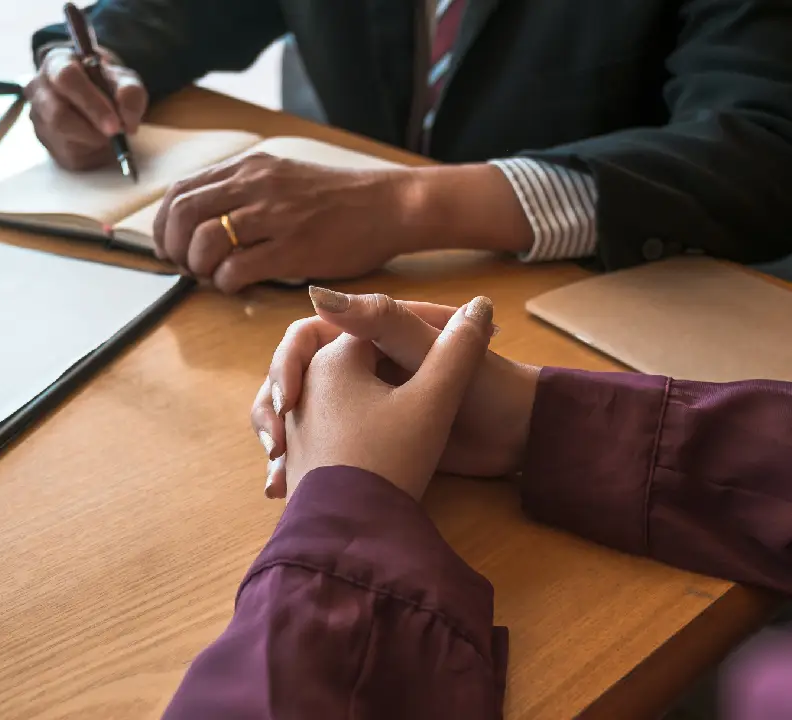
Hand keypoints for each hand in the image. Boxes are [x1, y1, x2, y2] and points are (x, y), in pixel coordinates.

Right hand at [26, 47, 147, 170]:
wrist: (95, 97)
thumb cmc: (106, 84)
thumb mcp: (124, 80)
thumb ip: (130, 93)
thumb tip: (128, 122)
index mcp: (56, 63)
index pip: (67, 78)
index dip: (92, 103)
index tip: (115, 124)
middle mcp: (39, 90)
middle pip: (58, 115)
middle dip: (92, 129)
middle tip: (117, 134)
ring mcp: (38, 118)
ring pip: (63, 138)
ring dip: (92, 140)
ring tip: (109, 133)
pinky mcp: (45, 143)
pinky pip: (68, 154)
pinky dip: (90, 152)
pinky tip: (98, 141)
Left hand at [151, 153, 419, 292]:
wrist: (388, 206)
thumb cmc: (337, 200)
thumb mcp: (283, 177)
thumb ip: (244, 191)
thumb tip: (202, 221)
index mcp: (250, 168)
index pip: (181, 190)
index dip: (164, 224)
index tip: (170, 246)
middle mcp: (256, 185)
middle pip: (184, 215)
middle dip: (174, 248)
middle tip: (186, 266)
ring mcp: (274, 216)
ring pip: (205, 241)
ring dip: (199, 267)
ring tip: (213, 276)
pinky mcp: (292, 248)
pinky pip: (236, 268)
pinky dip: (225, 282)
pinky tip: (237, 285)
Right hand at [251, 288, 540, 498]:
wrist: (518, 437)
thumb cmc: (485, 384)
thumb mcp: (427, 350)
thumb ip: (379, 320)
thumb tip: (315, 292)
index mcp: (367, 335)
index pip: (304, 339)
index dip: (285, 367)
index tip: (287, 402)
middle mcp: (357, 364)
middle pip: (293, 381)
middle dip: (273, 413)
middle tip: (276, 447)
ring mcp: (360, 403)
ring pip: (299, 419)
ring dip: (281, 444)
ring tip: (276, 479)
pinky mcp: (368, 437)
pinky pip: (320, 449)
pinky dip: (299, 469)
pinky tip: (282, 492)